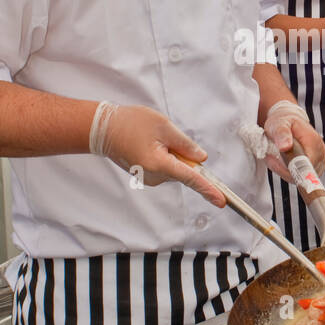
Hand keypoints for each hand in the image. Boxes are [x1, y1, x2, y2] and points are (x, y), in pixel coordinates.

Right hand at [91, 102, 225, 207]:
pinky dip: (164, 157)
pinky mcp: (146, 176)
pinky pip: (165, 167)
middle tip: (163, 136)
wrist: (103, 129)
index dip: (208, 189)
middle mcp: (154, 176)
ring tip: (151, 139)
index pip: (191, 178)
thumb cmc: (130, 124)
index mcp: (159, 164)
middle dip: (182, 155)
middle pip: (183, 170)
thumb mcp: (163, 126)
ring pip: (174, 168)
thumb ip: (185, 144)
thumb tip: (200, 159)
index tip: (221, 200)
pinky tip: (148, 144)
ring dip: (171, 154)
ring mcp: (149, 178)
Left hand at [262, 99, 324, 181]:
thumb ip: (282, 134)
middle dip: (284, 169)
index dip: (289, 168)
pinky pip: (301, 177)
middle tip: (271, 157)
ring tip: (275, 157)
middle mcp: (321, 153)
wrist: (289, 123)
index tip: (273, 159)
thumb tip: (286, 147)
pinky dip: (288, 172)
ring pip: (301, 178)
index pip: (306, 166)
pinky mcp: (316, 167)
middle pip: (303, 174)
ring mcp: (320, 162)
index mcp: (313, 142)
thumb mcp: (279, 124)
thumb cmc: (283, 122)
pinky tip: (282, 161)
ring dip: (285, 171)